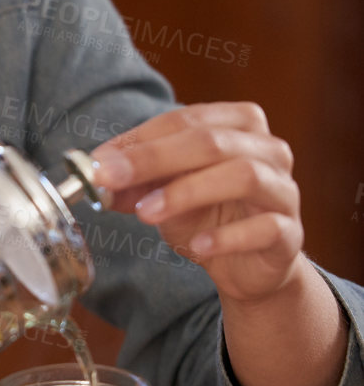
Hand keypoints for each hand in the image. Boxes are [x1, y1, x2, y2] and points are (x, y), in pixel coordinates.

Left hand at [91, 102, 303, 304]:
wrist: (247, 265)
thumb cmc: (207, 215)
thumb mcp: (163, 192)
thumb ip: (133, 180)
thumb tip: (95, 173)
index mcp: (238, 124)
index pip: (185, 120)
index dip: (139, 140)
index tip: (98, 163)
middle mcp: (268, 149)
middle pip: (212, 142)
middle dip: (154, 158)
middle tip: (111, 179)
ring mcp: (283, 189)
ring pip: (242, 176)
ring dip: (187, 192)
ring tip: (148, 213)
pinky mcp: (289, 232)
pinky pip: (265, 227)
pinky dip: (227, 236)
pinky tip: (198, 246)